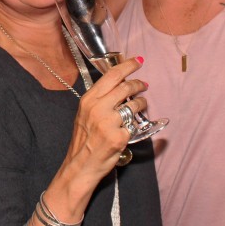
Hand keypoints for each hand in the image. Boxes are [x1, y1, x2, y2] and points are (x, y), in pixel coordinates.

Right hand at [64, 57, 146, 181]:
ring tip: (141, 104)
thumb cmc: (83, 140)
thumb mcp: (84, 113)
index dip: (127, 66)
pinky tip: (130, 127)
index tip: (138, 61)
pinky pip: (133, 125)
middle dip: (138, 84)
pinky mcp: (119, 137)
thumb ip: (99, 100)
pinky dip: (134, 125)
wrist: (80, 165)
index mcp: (88, 100)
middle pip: (125, 87)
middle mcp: (98, 108)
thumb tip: (119, 86)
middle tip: (144, 84)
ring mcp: (109, 122)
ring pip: (134, 105)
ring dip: (141, 102)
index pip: (111, 76)